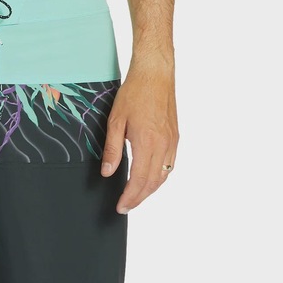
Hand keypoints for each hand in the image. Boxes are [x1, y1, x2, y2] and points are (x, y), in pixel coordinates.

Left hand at [101, 62, 178, 213]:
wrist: (155, 74)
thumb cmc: (134, 94)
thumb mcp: (115, 122)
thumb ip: (112, 150)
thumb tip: (108, 173)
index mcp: (148, 143)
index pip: (139, 180)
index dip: (130, 197)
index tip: (120, 207)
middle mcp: (163, 145)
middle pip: (152, 183)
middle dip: (138, 198)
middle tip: (125, 208)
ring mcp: (172, 141)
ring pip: (163, 176)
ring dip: (150, 190)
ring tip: (136, 198)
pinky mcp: (175, 137)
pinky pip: (170, 165)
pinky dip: (160, 178)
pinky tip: (151, 180)